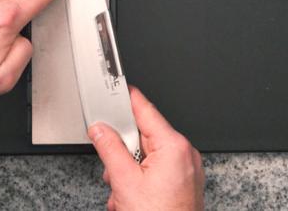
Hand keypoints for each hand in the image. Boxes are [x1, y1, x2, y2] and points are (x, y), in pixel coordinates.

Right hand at [88, 87, 204, 210]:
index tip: (115, 89)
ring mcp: (186, 169)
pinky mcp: (184, 182)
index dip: (126, 99)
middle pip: (144, 135)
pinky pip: (157, 169)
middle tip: (114, 168)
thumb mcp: (125, 181)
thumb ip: (110, 149)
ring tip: (124, 193)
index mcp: (173, 146)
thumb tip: (100, 129)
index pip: (145, 109)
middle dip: (123, 150)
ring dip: (129, 169)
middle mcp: (185, 154)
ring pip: (148, 154)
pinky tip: (132, 198)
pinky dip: (141, 178)